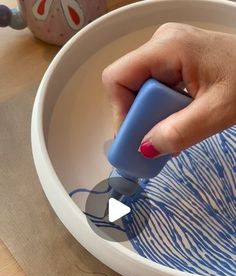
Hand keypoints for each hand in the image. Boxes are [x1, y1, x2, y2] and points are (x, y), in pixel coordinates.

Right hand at [103, 24, 235, 156]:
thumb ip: (180, 133)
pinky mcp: (174, 62)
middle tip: (158, 140)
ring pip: (141, 91)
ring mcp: (167, 51)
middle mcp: (162, 44)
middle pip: (129, 87)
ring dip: (153, 117)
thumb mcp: (216, 113)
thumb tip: (146, 148)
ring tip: (175, 131)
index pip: (118, 78)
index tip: (134, 137)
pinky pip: (154, 90)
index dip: (119, 111)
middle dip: (141, 118)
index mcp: (168, 47)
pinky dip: (162, 111)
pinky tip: (179, 121)